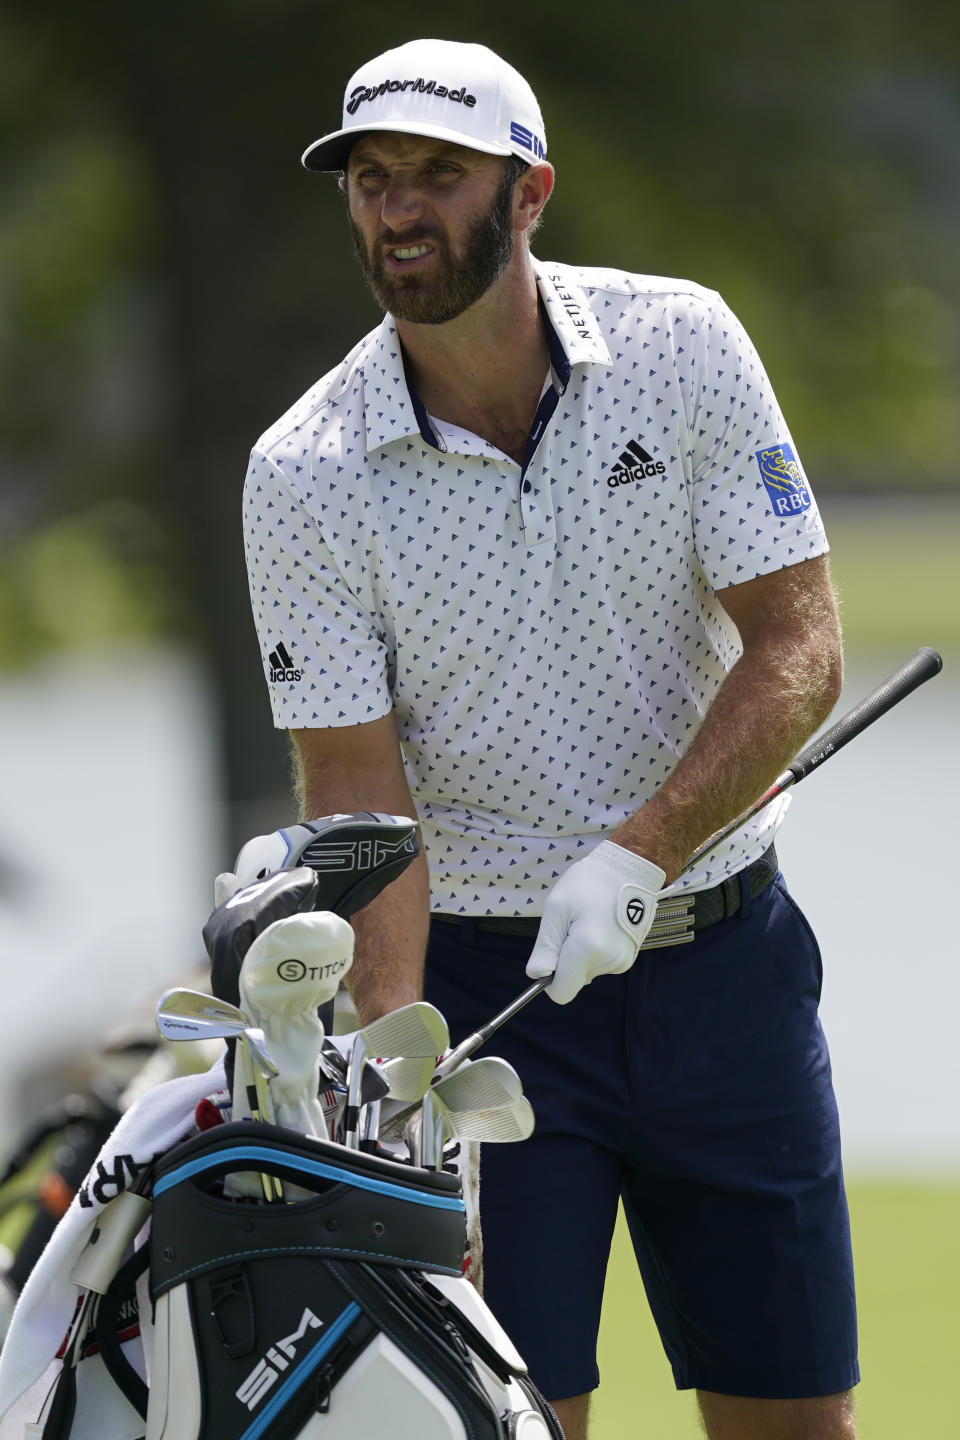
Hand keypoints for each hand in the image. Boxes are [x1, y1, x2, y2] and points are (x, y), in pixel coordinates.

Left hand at [525, 842, 665, 1003]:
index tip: (550, 953)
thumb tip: (536, 975)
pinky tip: (600, 925)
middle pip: (574, 979)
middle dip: (565, 959)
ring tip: (588, 920)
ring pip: (586, 971)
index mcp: (587, 949)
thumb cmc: (589, 883)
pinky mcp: (629, 957)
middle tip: (572, 925)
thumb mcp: (557, 909)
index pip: (561, 992)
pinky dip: (594, 950)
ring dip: (580, 953)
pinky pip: (600, 964)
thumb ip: (546, 947)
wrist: (630, 869)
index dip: (549, 980)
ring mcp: (622, 961)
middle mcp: (608, 962)